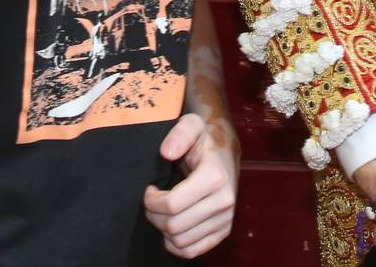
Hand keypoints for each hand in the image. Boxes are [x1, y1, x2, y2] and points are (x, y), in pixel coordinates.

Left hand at [144, 111, 238, 258]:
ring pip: (181, 241)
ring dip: (163, 231)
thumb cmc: (203, 140)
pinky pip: (193, 251)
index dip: (152, 201)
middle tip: (151, 202)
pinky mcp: (224, 230)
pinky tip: (170, 228)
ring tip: (161, 213)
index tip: (149, 190)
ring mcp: (225, 218)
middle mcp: (224, 201)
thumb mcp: (191, 125)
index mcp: (214, 177)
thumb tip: (166, 152)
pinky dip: (176, 245)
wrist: (225, 152)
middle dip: (154, 216)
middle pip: (174, 226)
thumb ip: (178, 134)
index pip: (172, 204)